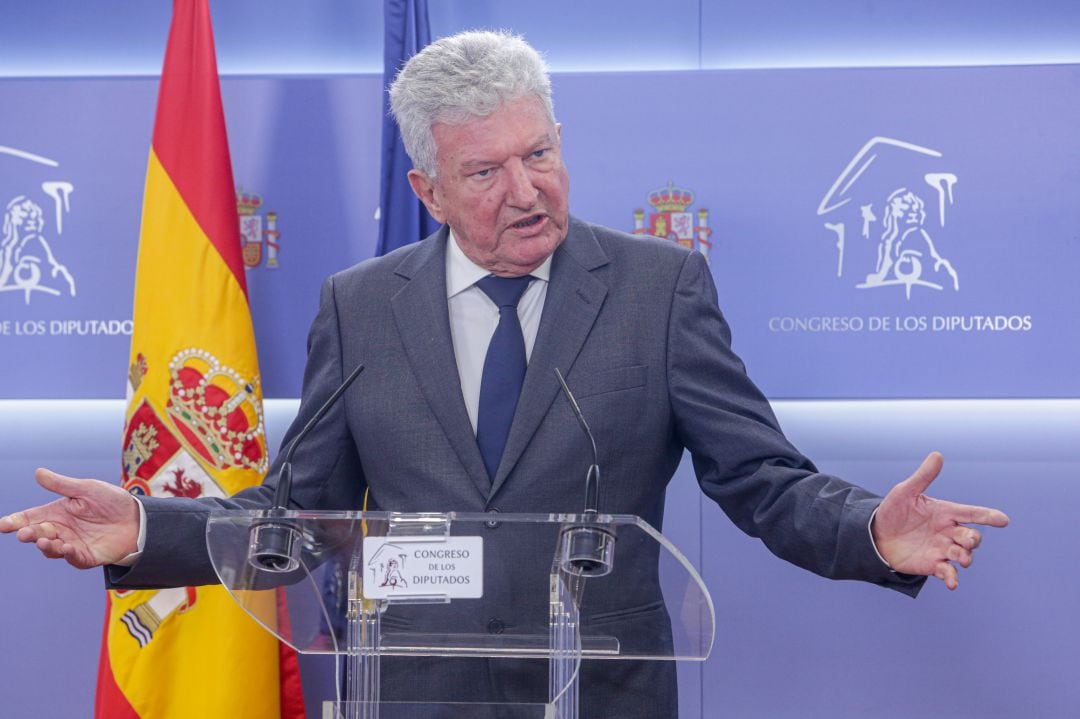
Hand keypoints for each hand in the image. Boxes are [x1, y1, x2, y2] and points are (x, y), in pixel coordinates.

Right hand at [0, 468, 139, 568]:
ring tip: (45, 541)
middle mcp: (61, 530)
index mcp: (57, 512)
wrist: (138, 517)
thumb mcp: (87, 489)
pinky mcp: (87, 556)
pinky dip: (68, 554)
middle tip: (25, 533)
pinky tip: (66, 547)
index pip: (30, 518)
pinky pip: (74, 558)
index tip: (2, 525)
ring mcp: (72, 544)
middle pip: (38, 534)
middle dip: (29, 534)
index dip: (15, 522)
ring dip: (46, 545)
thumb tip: (38, 472)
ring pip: (51, 548)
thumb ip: (62, 485)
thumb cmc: (111, 501)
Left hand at [872, 452, 1008, 589]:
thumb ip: (923, 477)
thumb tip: (937, 455)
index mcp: (945, 512)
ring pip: (963, 555)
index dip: (988, 516)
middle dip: (973, 540)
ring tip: (961, 559)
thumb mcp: (905, 492)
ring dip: (965, 557)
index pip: (972, 513)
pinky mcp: (932, 565)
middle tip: (968, 541)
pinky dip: (952, 578)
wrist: (875, 536)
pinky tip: (952, 583)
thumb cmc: (893, 511)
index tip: (1003, 520)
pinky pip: (948, 573)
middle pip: (971, 537)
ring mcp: (942, 549)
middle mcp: (948, 531)